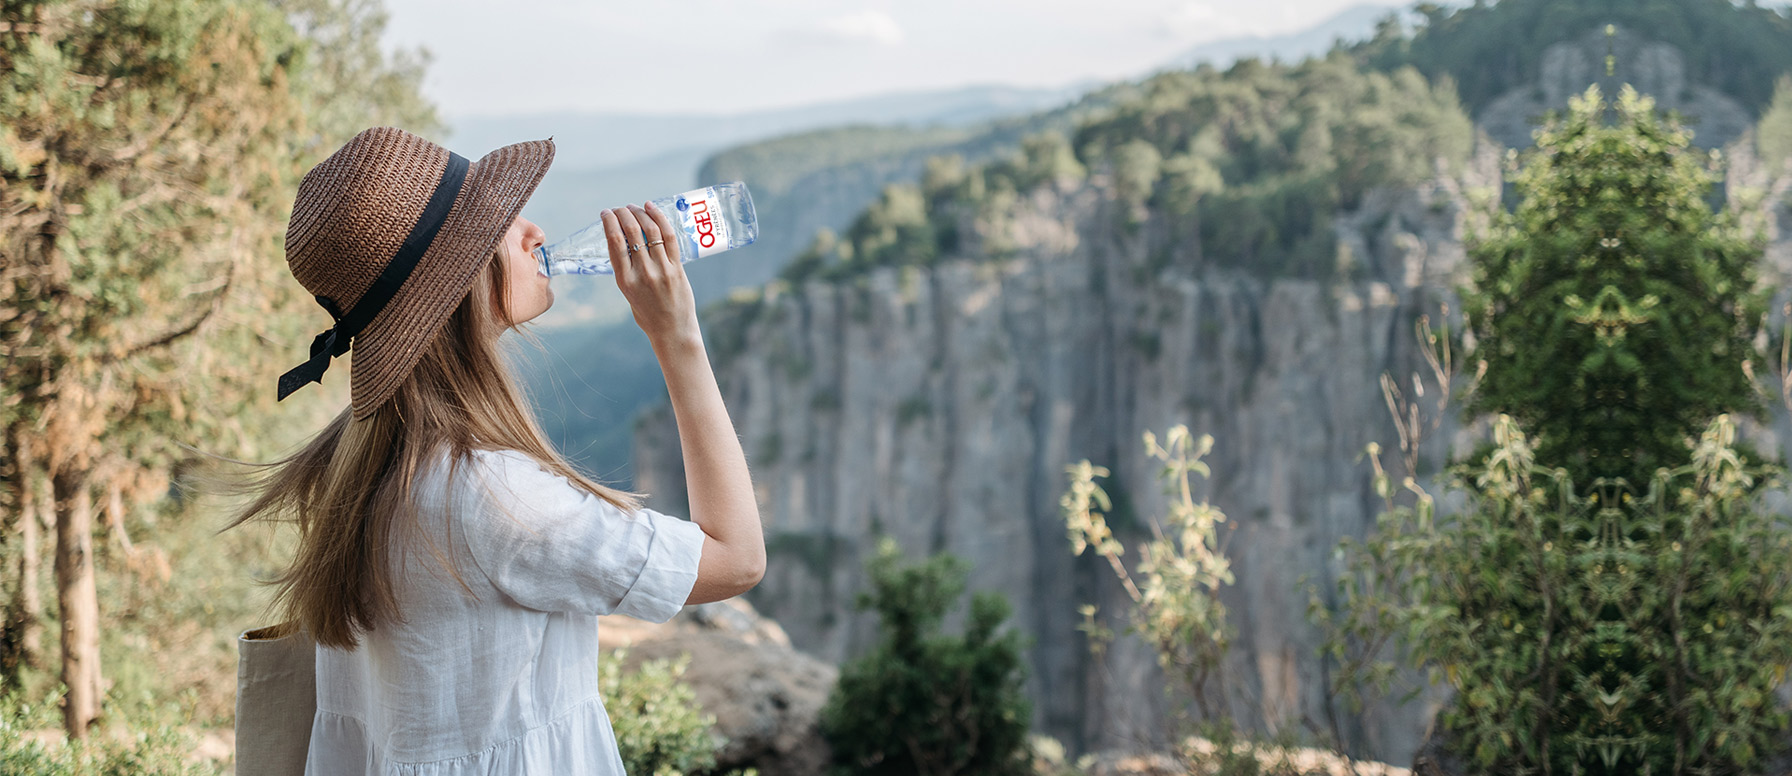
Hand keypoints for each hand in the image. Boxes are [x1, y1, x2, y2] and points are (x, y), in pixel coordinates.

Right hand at [603, 202, 698, 348]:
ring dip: (641, 213)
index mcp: (625, 280)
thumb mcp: (628, 293)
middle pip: (632, 232)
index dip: (609, 222)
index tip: (606, 213)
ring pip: (650, 230)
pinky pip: (669, 237)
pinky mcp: (678, 268)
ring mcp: (662, 269)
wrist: (672, 331)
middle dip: (624, 214)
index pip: (614, 242)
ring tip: (635, 207)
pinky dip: (660, 218)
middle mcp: (643, 273)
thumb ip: (626, 270)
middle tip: (620, 208)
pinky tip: (652, 208)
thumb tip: (624, 242)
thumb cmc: (647, 314)